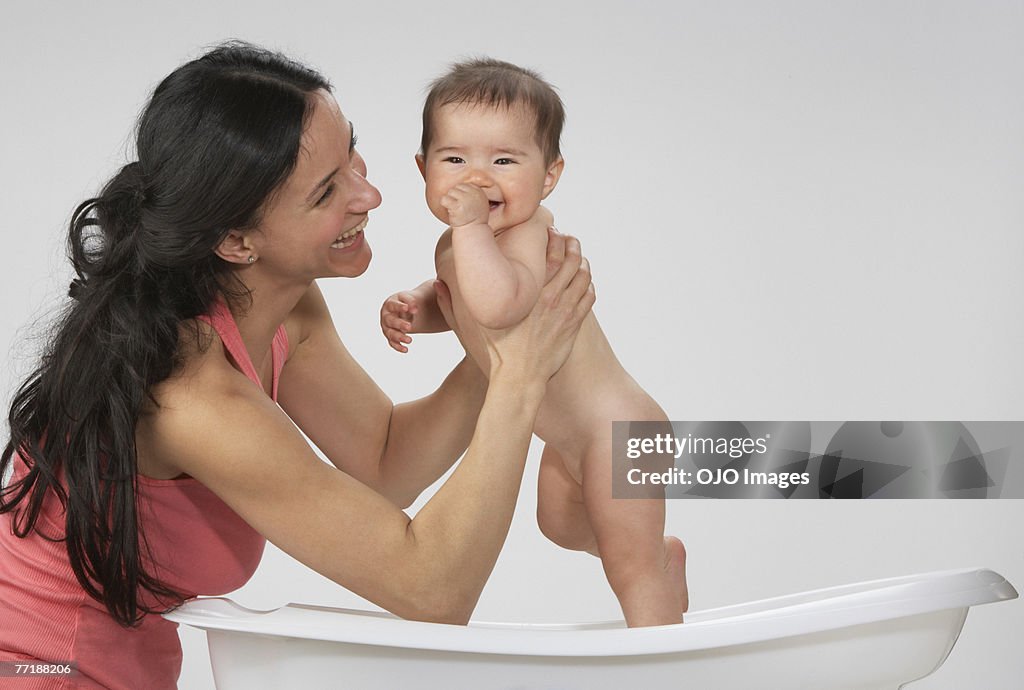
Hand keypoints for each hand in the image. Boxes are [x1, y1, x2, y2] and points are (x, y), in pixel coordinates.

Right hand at [380, 291, 419, 352]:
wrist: (402, 309)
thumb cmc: (404, 303)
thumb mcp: (407, 299)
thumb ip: (411, 302)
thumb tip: (414, 309)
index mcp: (389, 305)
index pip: (393, 305)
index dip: (399, 307)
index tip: (406, 308)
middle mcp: (386, 316)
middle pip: (390, 321)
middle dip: (399, 324)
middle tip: (409, 327)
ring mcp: (387, 327)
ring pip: (391, 333)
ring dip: (400, 337)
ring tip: (410, 340)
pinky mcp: (390, 336)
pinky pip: (392, 343)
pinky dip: (398, 347)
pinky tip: (406, 350)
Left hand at [441, 184, 490, 227]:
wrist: (472, 233)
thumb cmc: (473, 219)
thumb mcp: (478, 202)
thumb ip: (472, 192)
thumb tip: (462, 180)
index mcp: (479, 191)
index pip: (462, 185)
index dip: (460, 196)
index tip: (465, 206)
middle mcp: (474, 194)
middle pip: (455, 188)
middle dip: (455, 198)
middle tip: (461, 209)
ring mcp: (465, 199)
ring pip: (449, 193)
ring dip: (450, 202)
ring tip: (457, 211)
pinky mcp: (457, 206)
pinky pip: (444, 199)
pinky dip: (445, 205)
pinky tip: (452, 212)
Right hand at [459, 229, 593, 383]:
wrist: (520, 380)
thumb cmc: (494, 353)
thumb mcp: (467, 327)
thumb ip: (450, 304)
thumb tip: (436, 284)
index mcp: (529, 292)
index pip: (549, 253)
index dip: (552, 238)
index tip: (549, 231)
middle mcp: (550, 297)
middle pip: (571, 259)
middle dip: (571, 244)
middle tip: (568, 237)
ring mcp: (565, 311)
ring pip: (583, 276)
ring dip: (582, 262)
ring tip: (578, 255)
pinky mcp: (573, 325)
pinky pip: (588, 297)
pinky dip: (588, 284)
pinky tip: (584, 280)